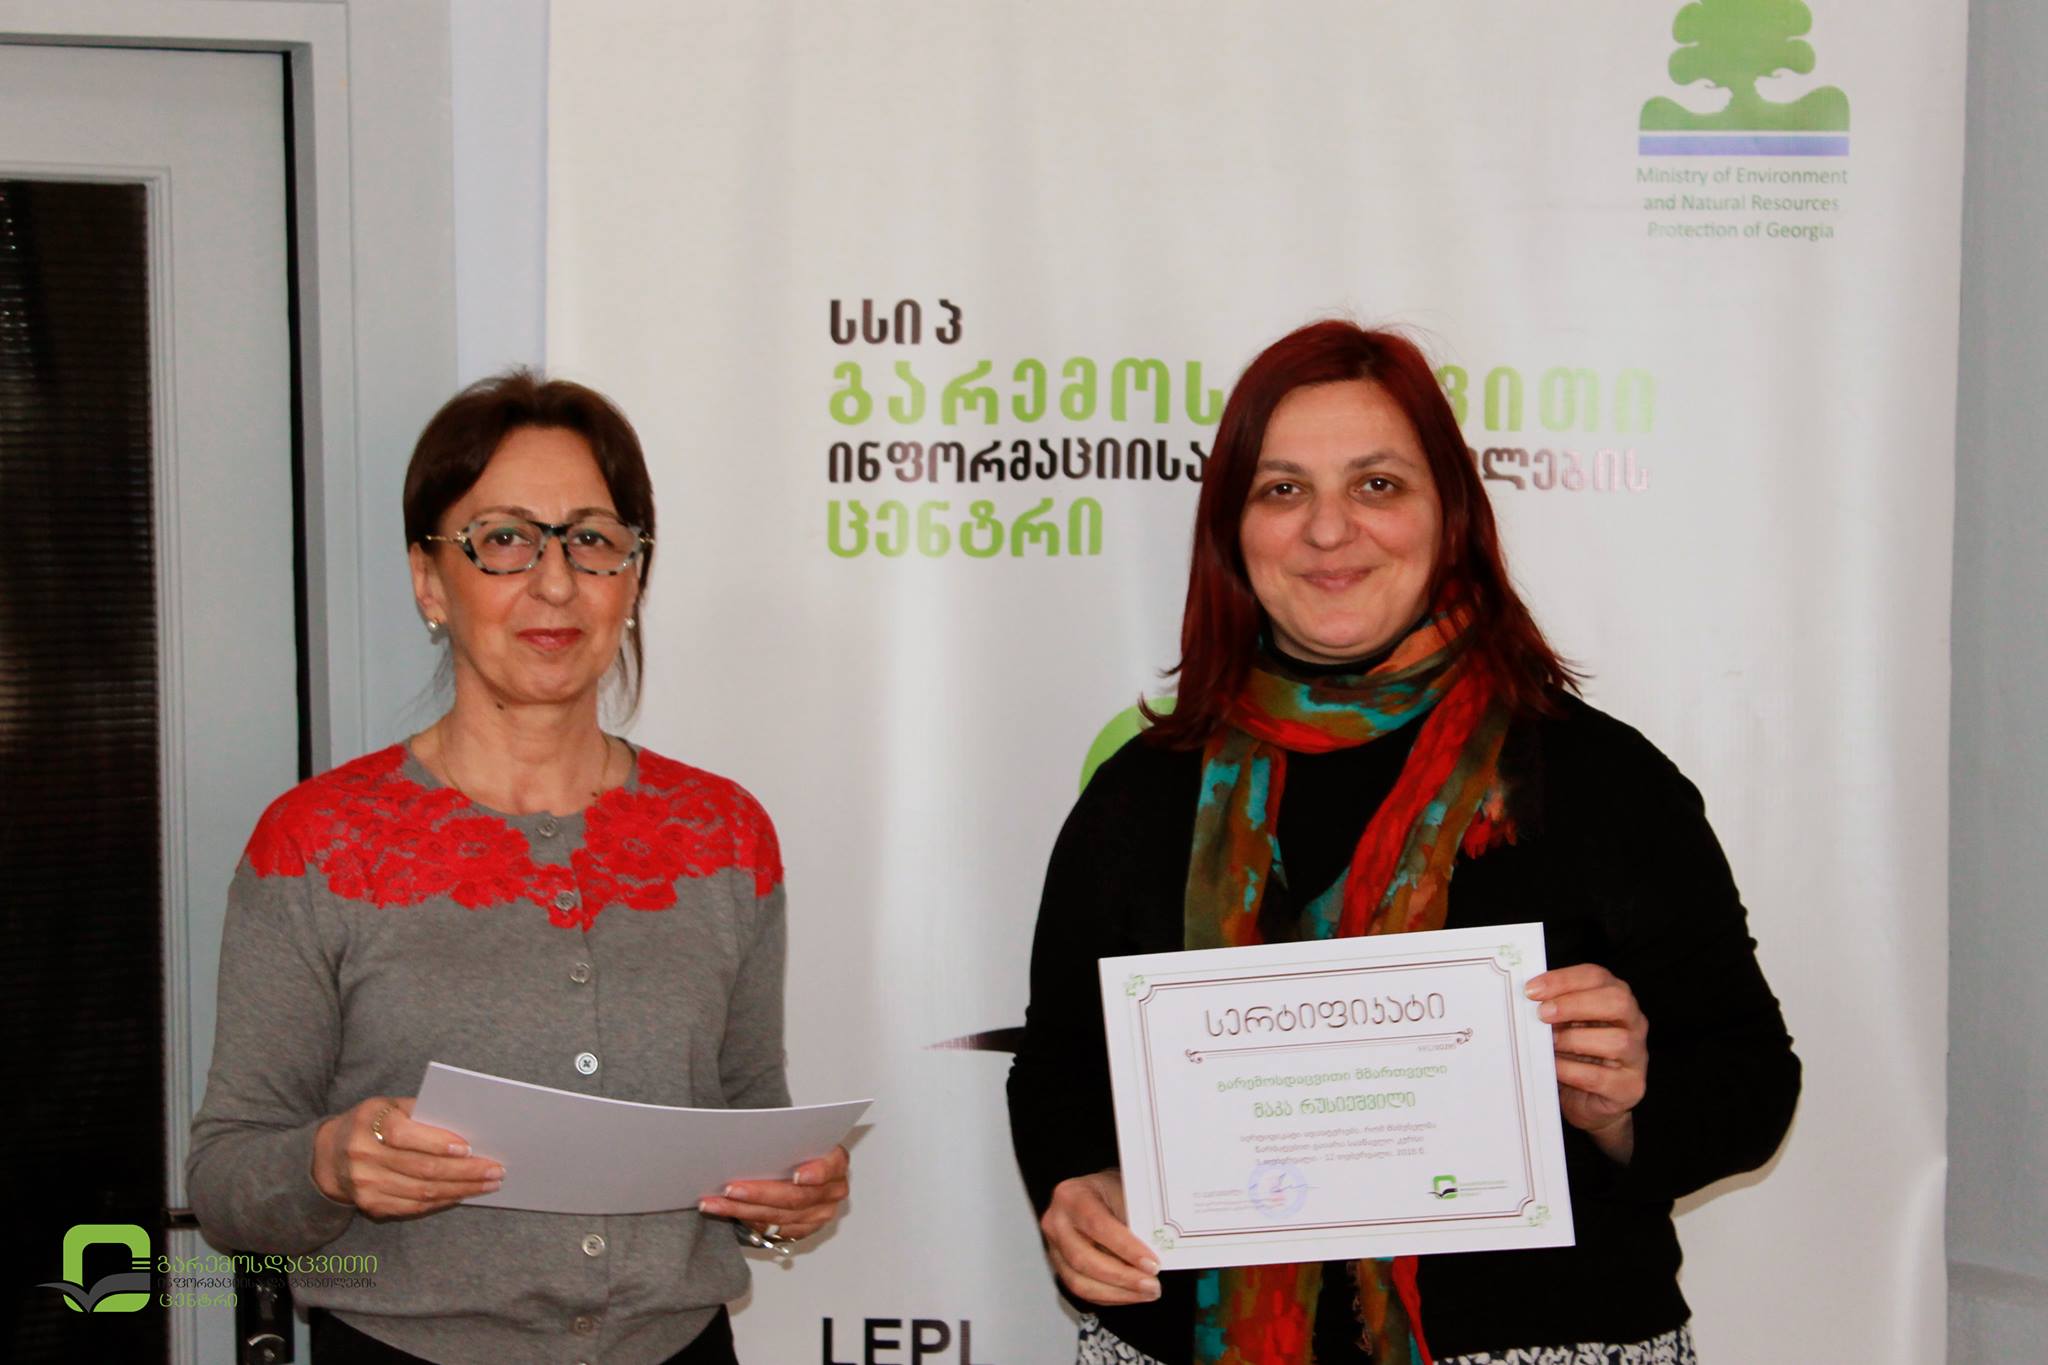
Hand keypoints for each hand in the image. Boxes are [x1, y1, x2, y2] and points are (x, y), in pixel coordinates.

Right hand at [310, 1097, 503, 1217]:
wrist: (329, 1154)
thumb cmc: (372, 1123)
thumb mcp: (390, 1106)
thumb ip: (422, 1112)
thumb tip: (467, 1125)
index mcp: (370, 1123)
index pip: (405, 1135)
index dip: (437, 1143)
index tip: (468, 1147)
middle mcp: (363, 1155)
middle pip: (421, 1168)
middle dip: (464, 1171)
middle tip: (496, 1170)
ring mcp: (365, 1184)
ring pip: (421, 1192)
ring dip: (460, 1189)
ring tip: (488, 1184)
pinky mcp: (370, 1205)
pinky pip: (413, 1207)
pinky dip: (442, 1201)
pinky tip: (462, 1194)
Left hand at [698, 1144, 849, 1243]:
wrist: (800, 1170)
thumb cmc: (795, 1149)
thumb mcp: (797, 1138)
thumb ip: (785, 1139)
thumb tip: (750, 1133)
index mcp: (836, 1162)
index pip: (831, 1167)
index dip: (816, 1172)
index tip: (797, 1175)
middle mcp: (832, 1192)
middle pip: (796, 1198)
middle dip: (759, 1193)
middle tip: (730, 1188)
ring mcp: (818, 1215)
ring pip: (778, 1217)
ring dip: (742, 1209)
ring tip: (715, 1201)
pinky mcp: (801, 1230)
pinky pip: (771, 1229)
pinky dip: (744, 1219)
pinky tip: (723, 1210)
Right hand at [1039, 1169, 1160, 1305]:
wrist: (1097, 1193)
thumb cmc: (1112, 1190)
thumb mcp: (1125, 1191)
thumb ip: (1136, 1220)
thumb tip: (1157, 1250)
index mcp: (1070, 1196)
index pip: (1097, 1225)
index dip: (1126, 1248)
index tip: (1152, 1264)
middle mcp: (1055, 1222)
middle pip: (1084, 1260)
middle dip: (1123, 1278)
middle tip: (1152, 1285)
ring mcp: (1054, 1248)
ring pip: (1080, 1282)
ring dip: (1118, 1293)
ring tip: (1146, 1292)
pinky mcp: (1061, 1267)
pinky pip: (1083, 1290)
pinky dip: (1111, 1296)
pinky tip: (1131, 1294)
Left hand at [1527, 964, 1648, 1163]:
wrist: (1586, 1102)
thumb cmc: (1573, 1055)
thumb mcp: (1562, 1025)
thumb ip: (1552, 1008)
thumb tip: (1526, 998)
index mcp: (1615, 998)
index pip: (1597, 976)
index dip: (1564, 980)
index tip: (1532, 990)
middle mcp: (1634, 1023)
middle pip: (1618, 1001)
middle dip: (1575, 1004)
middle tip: (1542, 1014)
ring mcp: (1637, 1056)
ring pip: (1617, 1040)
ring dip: (1574, 1040)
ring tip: (1549, 1044)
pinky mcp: (1630, 1087)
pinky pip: (1602, 1076)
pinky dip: (1572, 1070)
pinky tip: (1553, 1067)